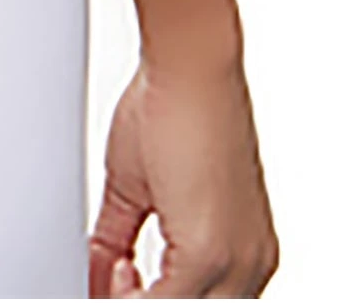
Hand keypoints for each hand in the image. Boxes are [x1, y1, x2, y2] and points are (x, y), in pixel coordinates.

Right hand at [87, 49, 278, 295]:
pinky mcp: (213, 254)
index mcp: (246, 254)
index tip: (110, 284)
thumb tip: (98, 268)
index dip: (141, 295)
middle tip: (103, 281)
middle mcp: (252, 265)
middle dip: (135, 297)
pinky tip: (114, 271)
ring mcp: (239, 263)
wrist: (192, 69)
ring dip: (133, 297)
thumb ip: (121, 239)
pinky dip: (128, 296)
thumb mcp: (140, 189)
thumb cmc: (177, 107)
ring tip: (107, 275)